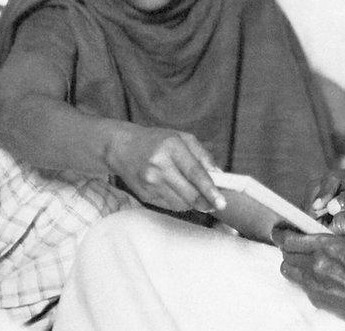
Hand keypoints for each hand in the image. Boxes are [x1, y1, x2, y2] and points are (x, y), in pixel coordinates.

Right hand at [110, 127, 225, 212]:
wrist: (122, 148)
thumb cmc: (157, 141)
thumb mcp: (182, 138)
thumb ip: (202, 155)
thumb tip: (219, 175)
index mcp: (171, 147)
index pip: (194, 172)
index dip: (210, 189)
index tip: (222, 202)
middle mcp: (159, 166)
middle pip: (189, 193)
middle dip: (206, 203)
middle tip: (216, 205)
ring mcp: (150, 183)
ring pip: (181, 203)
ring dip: (193, 202)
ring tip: (193, 192)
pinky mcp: (144, 195)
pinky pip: (170, 206)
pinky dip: (179, 202)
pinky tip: (177, 191)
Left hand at [272, 214, 344, 329]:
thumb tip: (331, 216)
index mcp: (330, 247)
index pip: (290, 238)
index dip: (281, 232)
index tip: (279, 228)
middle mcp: (319, 266)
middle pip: (286, 253)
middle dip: (288, 244)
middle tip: (294, 239)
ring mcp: (316, 285)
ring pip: (288, 268)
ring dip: (293, 260)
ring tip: (305, 255)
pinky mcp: (318, 299)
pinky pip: (299, 283)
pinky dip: (302, 274)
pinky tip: (317, 270)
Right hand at [307, 168, 344, 243]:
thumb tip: (333, 205)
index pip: (333, 178)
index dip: (325, 191)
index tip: (320, 206)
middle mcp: (336, 183)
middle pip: (316, 187)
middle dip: (313, 205)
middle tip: (315, 221)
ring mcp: (324, 195)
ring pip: (308, 200)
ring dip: (310, 214)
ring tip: (318, 228)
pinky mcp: (317, 209)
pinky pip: (306, 212)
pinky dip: (309, 221)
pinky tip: (315, 229)